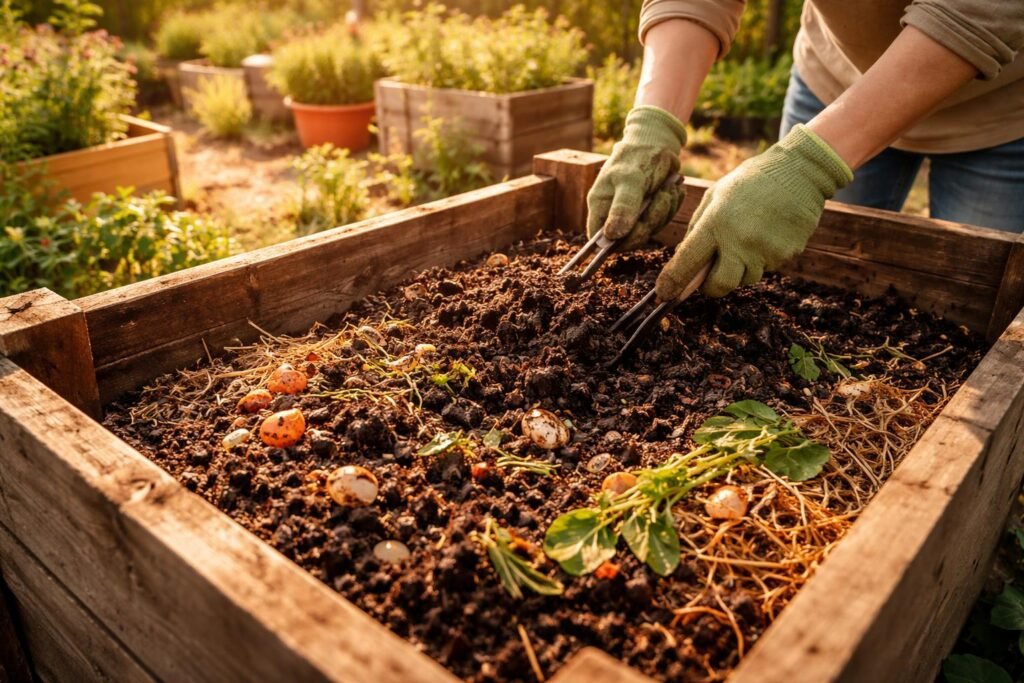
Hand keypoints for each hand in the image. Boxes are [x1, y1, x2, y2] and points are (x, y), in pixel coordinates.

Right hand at [587, 106, 686, 249]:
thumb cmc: (638, 156)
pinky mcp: (648, 211)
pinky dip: (670, 207)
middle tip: (663, 198)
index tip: (640, 229)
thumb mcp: (630, 179)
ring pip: (648, 230)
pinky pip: (660, 221)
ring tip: (669, 188)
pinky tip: (674, 190)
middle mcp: (613, 213)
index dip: (618, 242)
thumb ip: (623, 207)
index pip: (601, 239)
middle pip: (628, 238)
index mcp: (600, 206)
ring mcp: (631, 213)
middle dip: (650, 221)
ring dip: (664, 211)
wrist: (657, 141)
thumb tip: (613, 236)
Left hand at [655, 124, 851, 299]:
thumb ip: (697, 229)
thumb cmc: (750, 182)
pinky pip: (766, 268)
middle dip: (711, 286)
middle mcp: (740, 240)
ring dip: (739, 268)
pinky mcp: (786, 254)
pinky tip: (766, 234)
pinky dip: (761, 258)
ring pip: (745, 279)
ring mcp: (766, 250)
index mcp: (716, 223)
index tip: (664, 295)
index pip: (687, 262)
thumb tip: (683, 260)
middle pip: (719, 286)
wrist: (798, 171)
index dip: (672, 282)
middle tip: (711, 275)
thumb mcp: (715, 196)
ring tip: (747, 238)